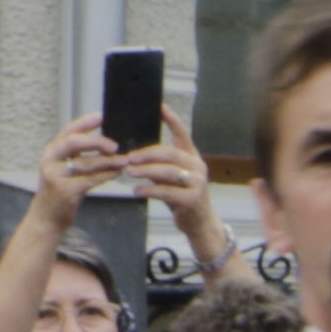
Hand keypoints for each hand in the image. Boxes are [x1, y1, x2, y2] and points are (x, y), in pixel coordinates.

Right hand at [25, 114, 123, 225]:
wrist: (47, 218)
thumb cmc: (59, 191)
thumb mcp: (63, 168)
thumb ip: (76, 154)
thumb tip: (105, 142)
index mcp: (51, 151)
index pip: (68, 130)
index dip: (85, 122)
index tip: (102, 116)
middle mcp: (50, 160)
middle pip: (73, 142)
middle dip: (96, 141)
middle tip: (115, 145)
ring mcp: (56, 175)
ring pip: (85, 163)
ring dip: (107, 160)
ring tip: (123, 159)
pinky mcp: (66, 191)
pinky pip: (90, 179)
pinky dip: (106, 175)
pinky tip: (117, 172)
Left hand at [122, 124, 227, 267]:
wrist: (200, 223)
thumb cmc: (183, 197)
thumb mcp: (173, 177)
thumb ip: (161, 164)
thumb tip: (136, 153)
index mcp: (192, 157)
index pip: (183, 134)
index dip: (172, 120)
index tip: (160, 108)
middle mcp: (197, 167)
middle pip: (170, 153)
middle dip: (147, 153)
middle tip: (129, 156)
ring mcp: (197, 183)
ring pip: (168, 172)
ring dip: (146, 171)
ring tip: (130, 171)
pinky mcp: (192, 199)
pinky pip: (167, 192)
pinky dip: (149, 190)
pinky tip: (137, 190)